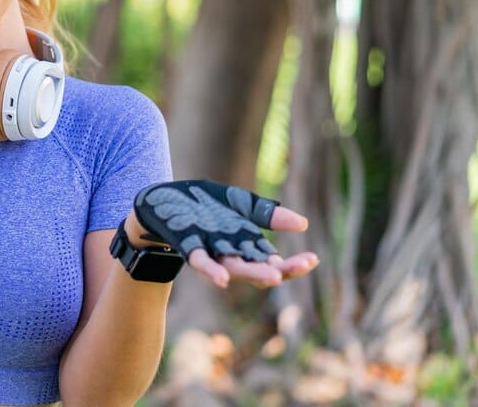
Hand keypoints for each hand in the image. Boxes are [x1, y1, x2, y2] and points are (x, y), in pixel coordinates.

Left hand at [132, 179, 318, 288]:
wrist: (165, 197)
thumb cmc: (204, 205)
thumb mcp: (239, 203)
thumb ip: (267, 213)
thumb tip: (304, 224)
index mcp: (246, 245)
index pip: (274, 262)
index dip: (294, 265)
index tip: (313, 259)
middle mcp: (231, 253)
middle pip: (258, 269)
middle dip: (279, 270)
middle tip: (302, 266)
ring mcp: (211, 250)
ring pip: (233, 268)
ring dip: (252, 273)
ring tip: (273, 277)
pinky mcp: (189, 244)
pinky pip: (201, 261)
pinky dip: (212, 271)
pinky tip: (223, 280)